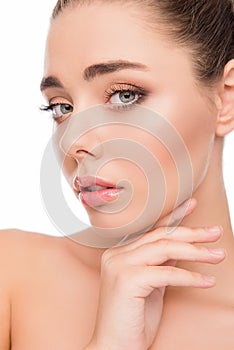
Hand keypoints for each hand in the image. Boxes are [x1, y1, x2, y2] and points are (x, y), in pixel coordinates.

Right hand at [86, 199, 224, 349]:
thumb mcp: (152, 286)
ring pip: (164, 249)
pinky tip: (207, 281)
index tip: (192, 204)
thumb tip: (183, 248)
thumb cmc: (134, 319)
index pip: (152, 231)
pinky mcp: (127, 279)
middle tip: (215, 232)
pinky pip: (166, 273)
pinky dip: (190, 277)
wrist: (114, 348)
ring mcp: (119, 265)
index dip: (173, 216)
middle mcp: (117, 255)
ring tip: (218, 255)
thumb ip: (162, 264)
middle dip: (191, 233)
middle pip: (161, 237)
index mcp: (120, 253)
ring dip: (196, 252)